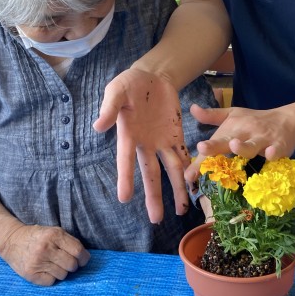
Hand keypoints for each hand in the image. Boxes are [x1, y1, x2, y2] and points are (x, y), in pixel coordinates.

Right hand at [0, 224, 90, 285]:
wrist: (11, 241)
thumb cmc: (37, 236)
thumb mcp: (53, 231)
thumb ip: (69, 242)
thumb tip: (84, 258)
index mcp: (54, 235)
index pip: (77, 250)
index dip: (84, 258)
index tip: (82, 260)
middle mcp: (45, 248)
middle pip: (72, 265)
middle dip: (72, 265)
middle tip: (66, 262)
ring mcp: (37, 262)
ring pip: (63, 275)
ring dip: (61, 271)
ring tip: (52, 264)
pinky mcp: (31, 274)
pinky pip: (51, 281)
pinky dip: (51, 277)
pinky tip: (44, 269)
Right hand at [94, 68, 190, 222]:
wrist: (151, 76)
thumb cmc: (128, 84)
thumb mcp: (116, 90)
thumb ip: (109, 107)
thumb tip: (98, 127)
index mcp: (128, 135)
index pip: (125, 160)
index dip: (125, 179)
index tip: (124, 199)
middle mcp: (145, 144)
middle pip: (150, 174)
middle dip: (154, 196)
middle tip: (155, 220)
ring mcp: (162, 141)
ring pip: (171, 170)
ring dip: (177, 189)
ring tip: (182, 211)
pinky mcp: (176, 135)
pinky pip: (184, 154)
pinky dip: (190, 169)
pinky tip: (196, 186)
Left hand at [184, 103, 294, 184]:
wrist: (287, 121)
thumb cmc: (254, 121)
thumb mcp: (233, 115)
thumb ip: (212, 116)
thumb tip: (192, 109)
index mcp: (232, 128)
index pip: (214, 141)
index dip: (201, 153)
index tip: (188, 170)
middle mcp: (245, 133)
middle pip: (228, 140)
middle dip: (215, 146)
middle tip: (203, 148)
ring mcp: (262, 139)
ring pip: (252, 145)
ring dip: (244, 146)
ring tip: (235, 145)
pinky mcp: (279, 145)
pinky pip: (276, 151)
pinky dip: (273, 153)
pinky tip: (270, 155)